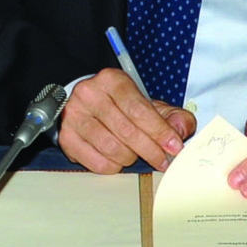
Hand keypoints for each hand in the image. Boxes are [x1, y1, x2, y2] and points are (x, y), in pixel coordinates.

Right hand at [57, 68, 195, 172]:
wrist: (88, 107)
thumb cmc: (122, 108)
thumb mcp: (149, 104)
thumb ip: (174, 115)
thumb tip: (179, 130)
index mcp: (112, 80)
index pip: (139, 109)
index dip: (159, 131)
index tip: (174, 147)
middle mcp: (89, 94)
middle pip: (126, 130)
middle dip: (150, 150)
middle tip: (163, 161)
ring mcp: (74, 116)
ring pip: (111, 148)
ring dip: (130, 158)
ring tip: (135, 155)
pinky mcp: (66, 138)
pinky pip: (97, 163)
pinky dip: (113, 166)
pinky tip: (118, 159)